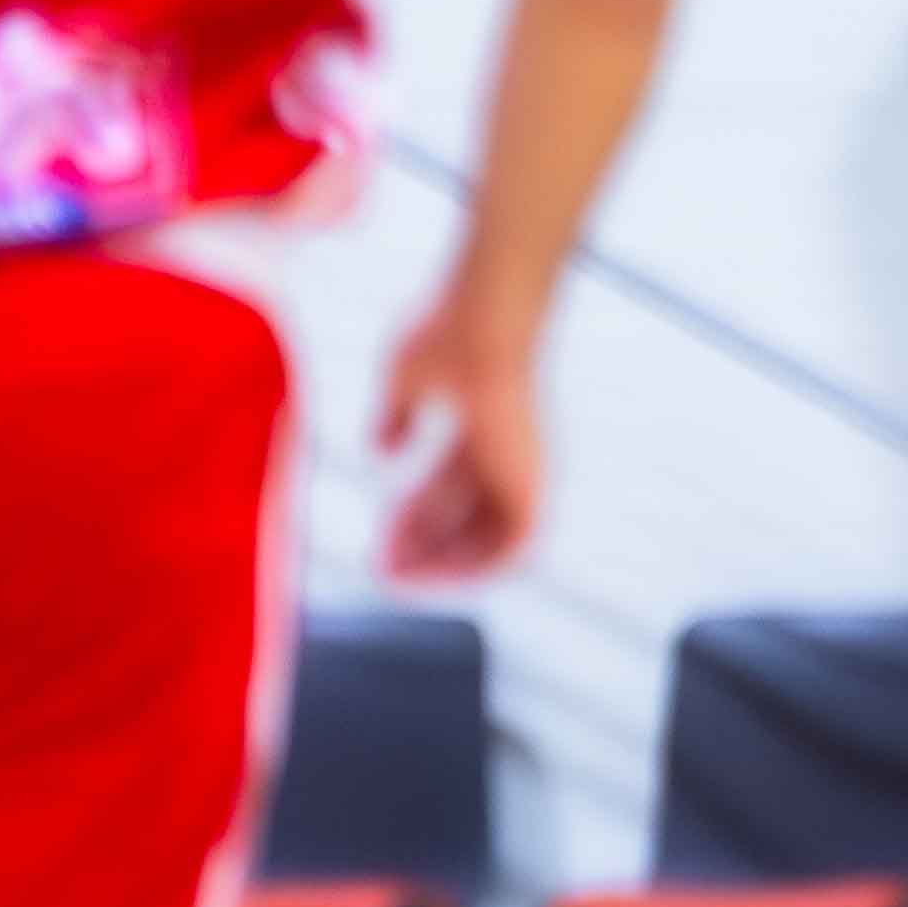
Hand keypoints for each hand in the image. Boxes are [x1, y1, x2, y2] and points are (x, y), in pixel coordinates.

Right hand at [375, 288, 545, 581]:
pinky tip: (427, 576)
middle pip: (461, 517)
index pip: (446, 485)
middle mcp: (508, 454)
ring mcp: (523, 472)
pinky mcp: (532, 487)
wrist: (484, 327)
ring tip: (394, 579)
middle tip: (378, 568)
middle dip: (418, 545)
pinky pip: (508, 551)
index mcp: (484, 426)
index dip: (409, 514)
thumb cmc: (446, 335)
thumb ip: (395, 417)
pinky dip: (471, 568)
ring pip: (485, 539)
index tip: (376, 536)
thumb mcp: (406, 377)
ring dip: (440, 565)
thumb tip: (379, 451)